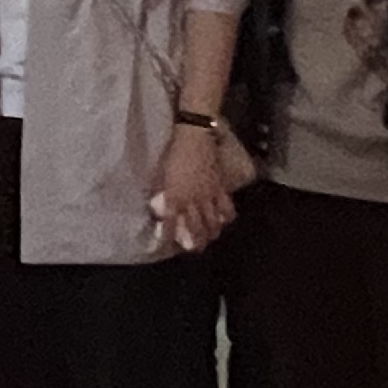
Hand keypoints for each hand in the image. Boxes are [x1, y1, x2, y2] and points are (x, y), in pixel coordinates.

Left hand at [152, 126, 234, 250]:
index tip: (164, 246)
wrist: (195, 138)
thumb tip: (160, 203)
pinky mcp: (221, 188)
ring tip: (211, 238)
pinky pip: (227, 207)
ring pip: (213, 221)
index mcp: (175, 197)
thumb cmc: (174, 153)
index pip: (170, 223)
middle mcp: (193, 201)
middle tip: (196, 249)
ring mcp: (209, 195)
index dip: (167, 236)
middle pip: (196, 228)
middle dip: (195, 242)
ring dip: (212, 233)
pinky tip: (226, 220)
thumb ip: (163, 191)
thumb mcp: (162, 174)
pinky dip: (227, 216)